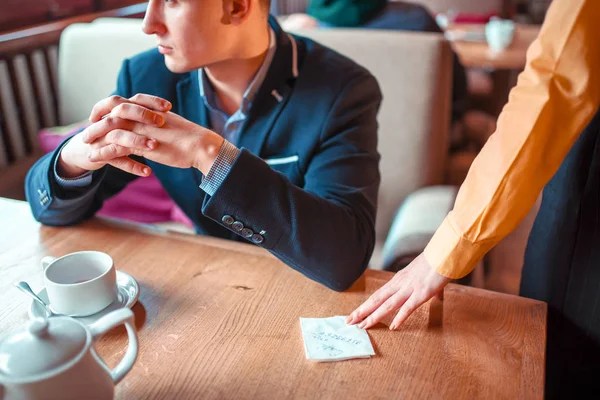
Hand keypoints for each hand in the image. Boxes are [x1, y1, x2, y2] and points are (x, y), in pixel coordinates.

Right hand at [58, 94, 170, 177]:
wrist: (84, 151)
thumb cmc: (112, 135)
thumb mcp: (125, 123)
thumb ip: (142, 117)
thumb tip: (170, 114)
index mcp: (118, 111)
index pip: (134, 99)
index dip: (150, 101)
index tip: (168, 107)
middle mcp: (109, 121)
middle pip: (122, 112)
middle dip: (142, 115)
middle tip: (161, 122)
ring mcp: (103, 138)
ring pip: (119, 136)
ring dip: (137, 140)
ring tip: (154, 146)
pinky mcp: (100, 154)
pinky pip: (117, 160)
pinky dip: (132, 166)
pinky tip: (147, 172)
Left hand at [84, 104, 223, 174]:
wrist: (202, 146)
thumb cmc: (193, 139)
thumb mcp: (173, 125)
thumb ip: (161, 123)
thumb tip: (158, 125)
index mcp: (151, 109)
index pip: (124, 102)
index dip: (108, 105)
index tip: (98, 113)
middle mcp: (144, 115)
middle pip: (112, 111)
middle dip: (97, 117)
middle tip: (87, 125)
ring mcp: (142, 129)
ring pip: (111, 128)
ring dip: (96, 134)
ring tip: (85, 142)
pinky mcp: (142, 145)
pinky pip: (116, 147)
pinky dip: (104, 151)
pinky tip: (95, 157)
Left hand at [346, 253, 450, 329]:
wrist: (444, 253)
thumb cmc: (435, 262)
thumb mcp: (422, 274)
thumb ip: (423, 286)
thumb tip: (433, 296)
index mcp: (398, 280)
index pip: (378, 295)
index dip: (365, 306)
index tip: (355, 314)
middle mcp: (400, 284)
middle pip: (377, 300)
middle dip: (362, 312)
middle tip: (349, 321)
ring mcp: (410, 288)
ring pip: (388, 305)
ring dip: (374, 317)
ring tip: (363, 326)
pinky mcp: (422, 293)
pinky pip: (408, 307)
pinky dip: (400, 318)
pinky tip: (392, 327)